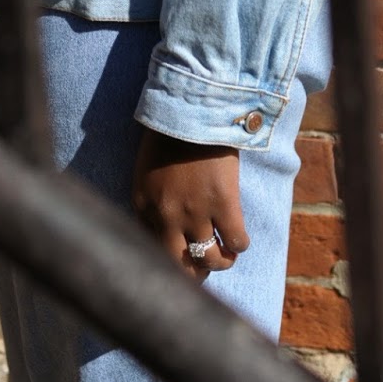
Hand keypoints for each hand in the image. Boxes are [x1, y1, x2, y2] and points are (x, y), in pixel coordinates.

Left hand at [132, 126, 249, 280]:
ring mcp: (195, 212)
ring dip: (220, 261)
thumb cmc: (170, 134)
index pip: (151, 250)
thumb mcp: (147, 171)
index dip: (169, 258)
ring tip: (225, 254)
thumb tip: (163, 231)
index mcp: (143, 205)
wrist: (194, 107)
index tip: (181, 256)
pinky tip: (238, 238)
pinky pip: (236, 242)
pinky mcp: (224, 203)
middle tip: (202, 267)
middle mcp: (167, 215)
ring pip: (209, 260)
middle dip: (192, 273)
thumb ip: (152, 201)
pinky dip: (239, 245)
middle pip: (178, 265)